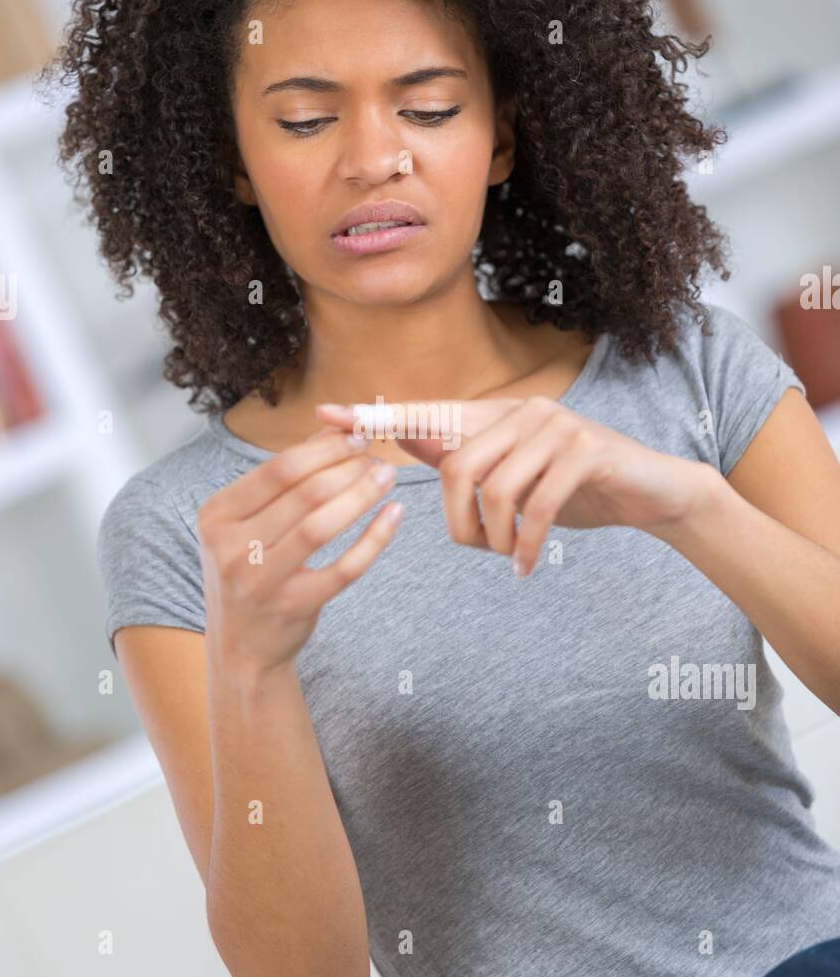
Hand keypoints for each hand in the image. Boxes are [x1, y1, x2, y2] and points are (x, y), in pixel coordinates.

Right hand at [197, 426, 403, 674]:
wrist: (242, 648)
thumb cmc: (250, 571)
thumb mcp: (248, 523)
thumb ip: (284, 477)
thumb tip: (330, 431)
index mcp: (217, 516)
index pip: (278, 470)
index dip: (324, 450)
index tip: (356, 438)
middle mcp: (231, 548)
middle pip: (304, 494)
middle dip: (348, 468)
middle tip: (376, 457)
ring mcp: (261, 581)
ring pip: (322, 526)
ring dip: (362, 495)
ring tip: (386, 477)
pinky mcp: (295, 607)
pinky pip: (345, 567)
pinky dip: (375, 538)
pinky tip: (394, 515)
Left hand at [315, 396, 716, 575]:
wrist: (650, 492)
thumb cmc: (573, 488)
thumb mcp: (512, 476)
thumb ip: (464, 457)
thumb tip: (406, 437)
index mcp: (496, 415)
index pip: (426, 414)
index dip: (376, 417)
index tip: (326, 417)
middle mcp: (522, 410)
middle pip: (457, 468)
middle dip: (458, 522)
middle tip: (476, 549)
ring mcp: (557, 426)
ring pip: (496, 490)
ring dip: (495, 538)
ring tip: (508, 556)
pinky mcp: (587, 452)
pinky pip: (538, 506)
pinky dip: (527, 545)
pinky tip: (527, 565)